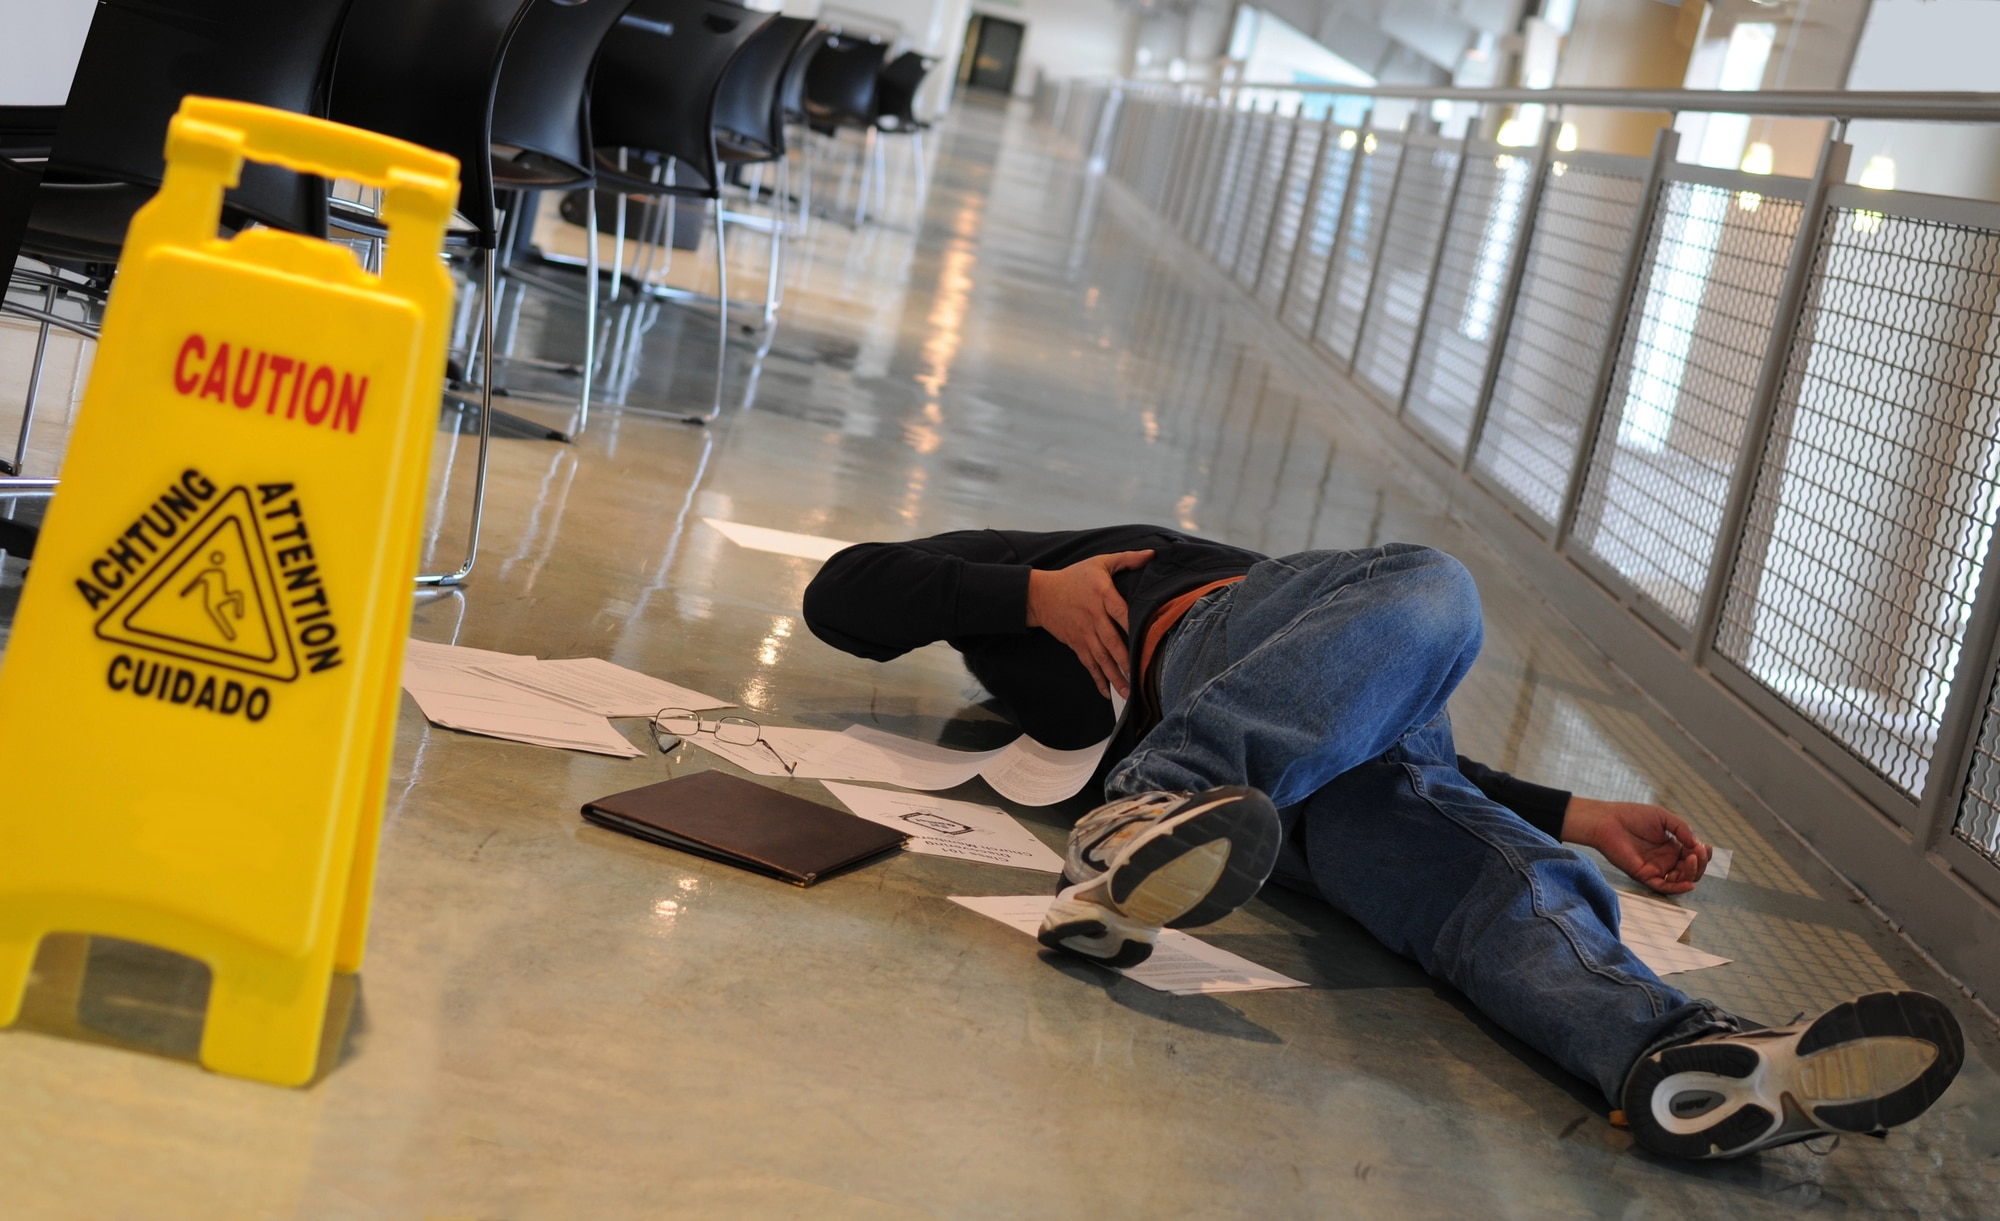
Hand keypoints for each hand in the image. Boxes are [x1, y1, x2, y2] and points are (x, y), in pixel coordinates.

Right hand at [1025, 550, 1154, 698]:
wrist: (1041, 594)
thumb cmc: (1075, 577)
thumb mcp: (1100, 562)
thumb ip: (1127, 559)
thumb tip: (1151, 554)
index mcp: (1102, 595)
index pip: (1120, 613)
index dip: (1132, 627)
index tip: (1146, 640)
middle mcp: (1093, 617)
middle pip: (1112, 642)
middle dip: (1125, 662)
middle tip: (1139, 678)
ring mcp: (1084, 633)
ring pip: (1101, 658)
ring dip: (1114, 676)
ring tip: (1128, 693)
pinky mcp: (1076, 644)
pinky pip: (1088, 664)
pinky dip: (1097, 679)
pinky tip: (1107, 692)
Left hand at [1561, 797, 1711, 895]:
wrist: (1608, 820)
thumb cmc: (1632, 816)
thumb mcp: (1663, 818)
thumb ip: (1682, 829)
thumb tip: (1697, 844)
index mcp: (1671, 846)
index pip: (1693, 856)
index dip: (1703, 855)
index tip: (1706, 847)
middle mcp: (1665, 859)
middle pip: (1690, 870)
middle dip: (1699, 863)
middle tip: (1698, 852)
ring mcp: (1656, 868)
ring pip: (1681, 879)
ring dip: (1691, 872)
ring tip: (1691, 858)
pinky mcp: (1644, 875)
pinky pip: (1664, 887)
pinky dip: (1678, 888)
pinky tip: (1689, 883)